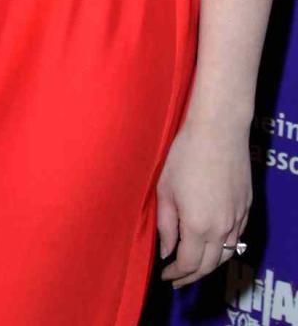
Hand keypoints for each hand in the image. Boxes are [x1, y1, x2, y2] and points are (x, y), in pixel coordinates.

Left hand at [157, 116, 251, 287]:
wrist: (218, 131)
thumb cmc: (185, 155)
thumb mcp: (165, 189)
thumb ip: (166, 224)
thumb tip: (167, 250)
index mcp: (198, 225)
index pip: (189, 263)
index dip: (176, 274)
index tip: (165, 276)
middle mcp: (222, 228)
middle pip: (210, 265)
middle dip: (192, 276)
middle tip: (178, 280)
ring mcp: (238, 218)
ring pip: (226, 254)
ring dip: (210, 265)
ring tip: (194, 267)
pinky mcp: (247, 207)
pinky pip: (237, 237)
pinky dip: (224, 248)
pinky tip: (213, 244)